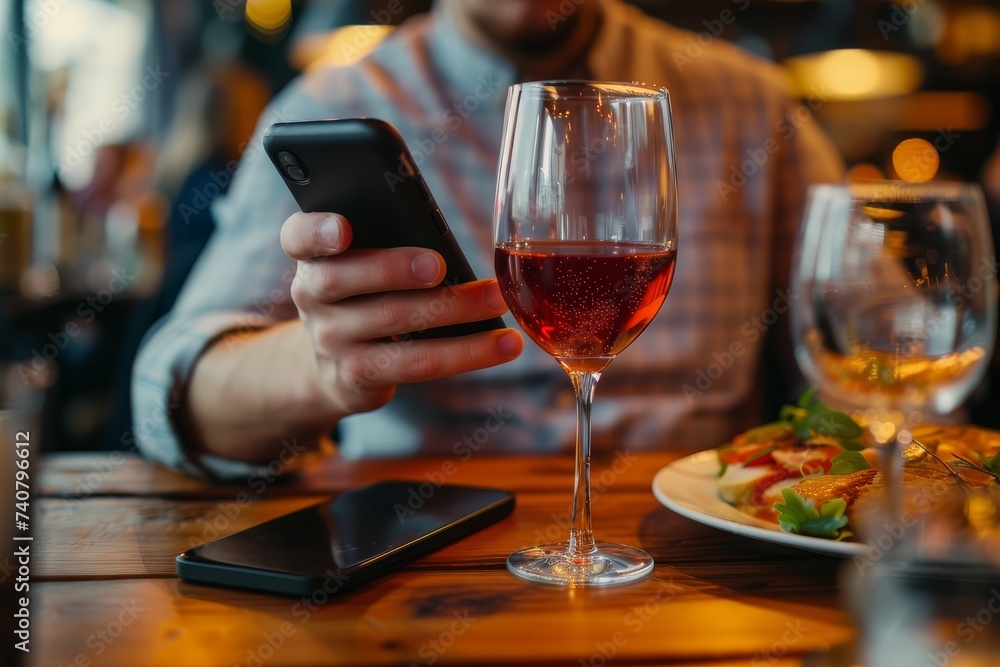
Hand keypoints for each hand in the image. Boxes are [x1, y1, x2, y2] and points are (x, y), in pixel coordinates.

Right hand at [280, 211, 523, 416]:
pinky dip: (466, 352)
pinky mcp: (359, 376)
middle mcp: (312, 297)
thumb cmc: (365, 296)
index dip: (316, 232)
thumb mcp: (361, 268)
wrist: (333, 368)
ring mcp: (331, 340)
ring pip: (393, 321)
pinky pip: (418, 364)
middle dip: (394, 269)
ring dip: (453, 309)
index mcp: (313, 257)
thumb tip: (448, 243)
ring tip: (496, 299)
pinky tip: (502, 344)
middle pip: (345, 279)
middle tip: (438, 265)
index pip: (298, 237)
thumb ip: (387, 246)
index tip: (342, 229)